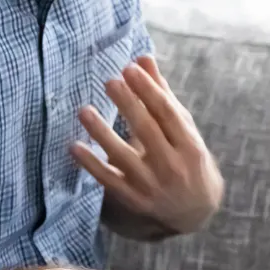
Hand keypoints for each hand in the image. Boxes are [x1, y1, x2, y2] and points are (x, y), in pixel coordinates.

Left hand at [72, 55, 223, 235]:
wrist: (195, 212)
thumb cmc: (187, 159)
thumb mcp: (183, 129)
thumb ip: (162, 94)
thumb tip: (143, 58)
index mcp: (190, 145)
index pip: (167, 113)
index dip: (149, 90)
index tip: (130, 69)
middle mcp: (173, 166)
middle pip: (148, 130)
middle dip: (129, 105)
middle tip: (110, 81)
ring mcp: (152, 186)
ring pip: (124, 156)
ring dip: (103, 133)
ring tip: (84, 110)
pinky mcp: (134, 200)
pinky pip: (109, 180)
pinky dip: (91, 164)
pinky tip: (75, 147)